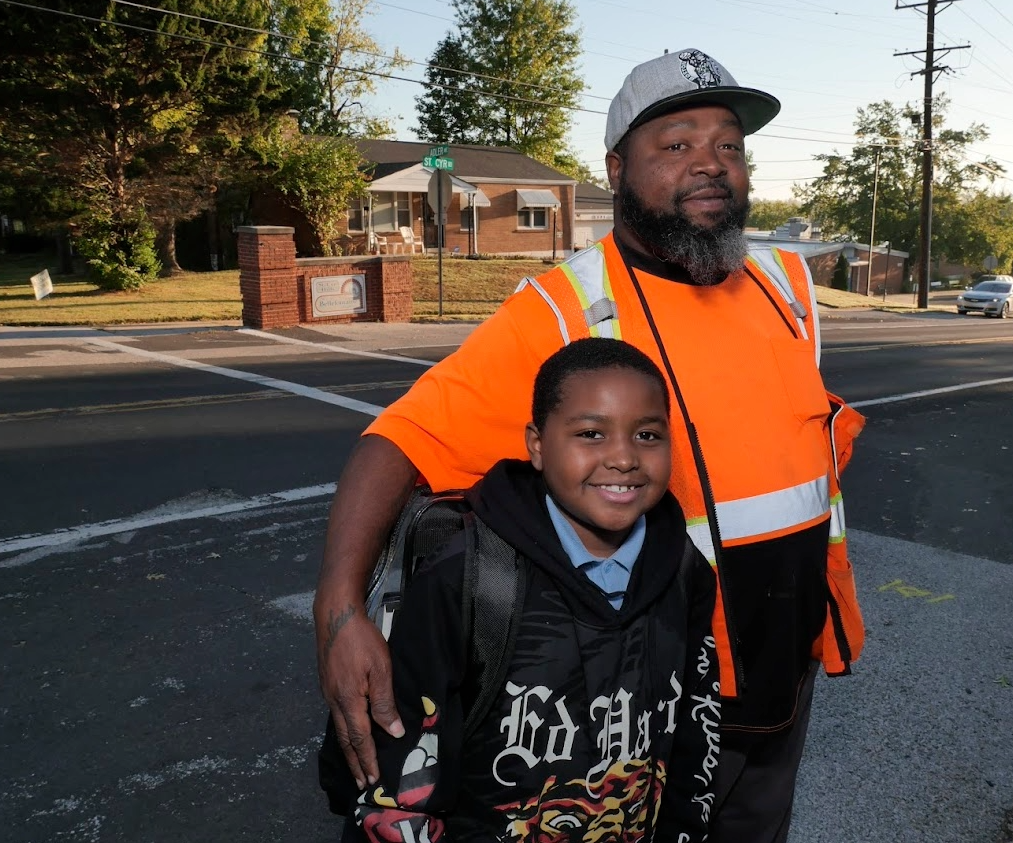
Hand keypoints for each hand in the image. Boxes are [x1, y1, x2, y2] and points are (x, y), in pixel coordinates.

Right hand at [316, 599, 403, 788]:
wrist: (335, 614)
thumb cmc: (361, 639)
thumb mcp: (381, 668)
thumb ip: (385, 702)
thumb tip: (393, 731)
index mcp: (349, 700)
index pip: (359, 739)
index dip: (367, 760)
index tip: (372, 780)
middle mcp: (334, 701)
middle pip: (345, 739)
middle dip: (355, 762)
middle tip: (362, 782)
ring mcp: (328, 692)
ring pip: (339, 728)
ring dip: (349, 749)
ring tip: (356, 763)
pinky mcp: (327, 683)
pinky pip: (336, 715)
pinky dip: (344, 731)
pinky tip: (349, 731)